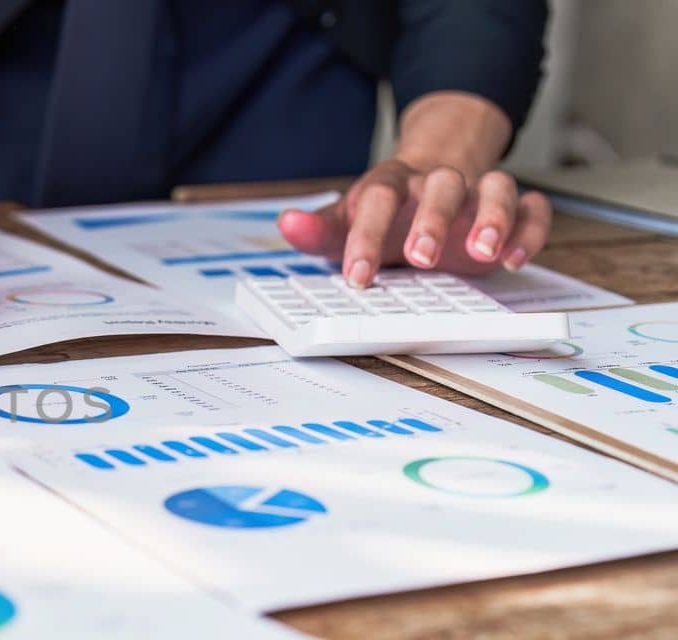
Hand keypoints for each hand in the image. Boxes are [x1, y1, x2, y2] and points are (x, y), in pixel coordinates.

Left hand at [278, 159, 551, 286]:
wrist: (425, 187)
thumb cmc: (383, 214)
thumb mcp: (345, 223)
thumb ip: (319, 229)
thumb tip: (287, 223)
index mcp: (393, 184)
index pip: (378, 199)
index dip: (365, 237)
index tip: (357, 277)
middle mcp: (438, 183)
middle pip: (443, 185)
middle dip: (434, 220)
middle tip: (423, 258)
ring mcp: (478, 192)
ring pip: (496, 187)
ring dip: (493, 217)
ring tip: (483, 253)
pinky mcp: (512, 209)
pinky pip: (532, 208)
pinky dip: (529, 229)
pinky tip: (513, 259)